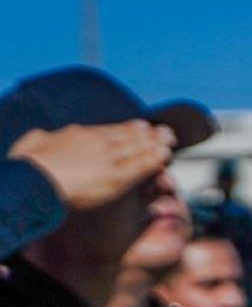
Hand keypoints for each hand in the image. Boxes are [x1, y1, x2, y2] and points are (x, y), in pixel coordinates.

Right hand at [8, 121, 175, 210]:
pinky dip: (154, 160)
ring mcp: (108, 158)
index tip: (141, 126)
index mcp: (78, 134)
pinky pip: (140, 166)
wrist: (33, 180)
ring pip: (138, 148)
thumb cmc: (27, 166)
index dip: (127, 129)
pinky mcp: (116, 177)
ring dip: (156, 144)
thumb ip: (41, 137)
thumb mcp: (31, 143)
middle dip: (148, 134)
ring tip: (169, 142)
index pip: (109, 130)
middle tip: (164, 132)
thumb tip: (41, 134)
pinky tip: (165, 157)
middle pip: (128, 136)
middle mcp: (97, 143)